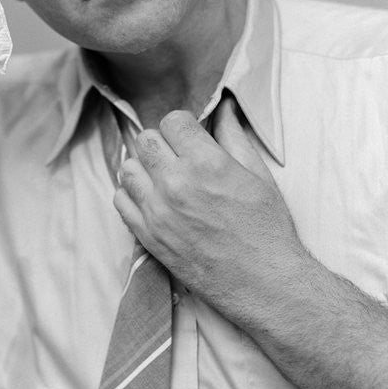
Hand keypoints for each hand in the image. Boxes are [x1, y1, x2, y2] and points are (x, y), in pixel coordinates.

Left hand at [114, 96, 306, 315]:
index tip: (190, 138)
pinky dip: (132, 195)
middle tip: (178, 158)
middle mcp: (177, 183)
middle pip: (146, 139)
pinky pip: (120, 200)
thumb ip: (234, 136)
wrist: (264, 282)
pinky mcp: (148, 235)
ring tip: (163, 178)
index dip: (183, 126)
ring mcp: (158, 210)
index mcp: (207, 162)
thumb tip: (225, 107)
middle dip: (163, 144)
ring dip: (144, 168)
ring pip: (128, 167)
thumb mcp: (258, 174)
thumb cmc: (267, 228)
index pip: (172, 120)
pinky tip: (152, 199)